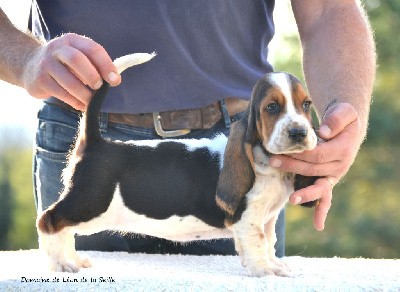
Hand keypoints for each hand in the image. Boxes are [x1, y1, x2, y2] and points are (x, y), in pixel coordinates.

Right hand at [22, 33, 120, 109]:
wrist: (30, 65)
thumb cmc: (65, 64)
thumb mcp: (79, 57)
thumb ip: (96, 65)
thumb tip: (115, 79)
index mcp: (72, 41)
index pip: (93, 49)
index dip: (106, 65)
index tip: (115, 80)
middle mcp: (57, 49)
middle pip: (76, 59)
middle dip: (92, 76)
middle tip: (99, 87)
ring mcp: (46, 64)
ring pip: (68, 80)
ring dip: (84, 94)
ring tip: (92, 101)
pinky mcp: (40, 80)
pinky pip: (61, 93)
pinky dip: (75, 102)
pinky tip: (82, 105)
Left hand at [269, 103, 361, 230]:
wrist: (348, 130)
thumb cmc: (342, 119)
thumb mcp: (344, 112)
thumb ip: (337, 118)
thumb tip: (324, 132)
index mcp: (342, 149)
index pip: (318, 154)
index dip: (300, 153)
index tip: (283, 149)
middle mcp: (340, 166)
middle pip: (313, 169)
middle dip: (291, 166)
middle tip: (272, 161)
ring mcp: (334, 175)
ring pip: (320, 187)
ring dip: (305, 194)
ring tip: (292, 199)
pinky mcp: (328, 180)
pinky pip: (326, 198)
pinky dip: (322, 211)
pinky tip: (318, 225)